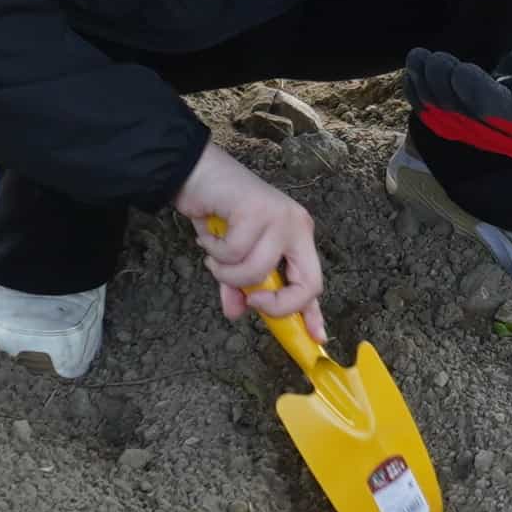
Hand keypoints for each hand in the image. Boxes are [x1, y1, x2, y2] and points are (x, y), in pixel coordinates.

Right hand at [175, 143, 327, 349]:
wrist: (196, 173)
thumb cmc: (219, 212)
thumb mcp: (232, 258)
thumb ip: (238, 286)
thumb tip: (235, 313)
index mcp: (298, 238)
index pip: (314, 282)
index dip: (314, 313)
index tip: (315, 337)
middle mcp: (297, 226)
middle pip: (307, 285)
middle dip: (275, 303)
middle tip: (248, 299)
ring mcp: (280, 217)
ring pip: (259, 271)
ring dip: (227, 272)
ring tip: (214, 255)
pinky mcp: (256, 209)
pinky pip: (234, 253)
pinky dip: (214, 251)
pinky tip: (207, 236)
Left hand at [403, 0, 511, 163]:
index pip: (506, 118)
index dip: (478, 96)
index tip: (459, 70)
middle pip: (475, 123)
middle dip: (445, 91)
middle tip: (427, 58)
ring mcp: (503, 139)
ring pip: (457, 123)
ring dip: (430, 94)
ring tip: (416, 60)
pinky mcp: (485, 128)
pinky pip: (451, 122)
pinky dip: (427, 101)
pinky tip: (411, 79)